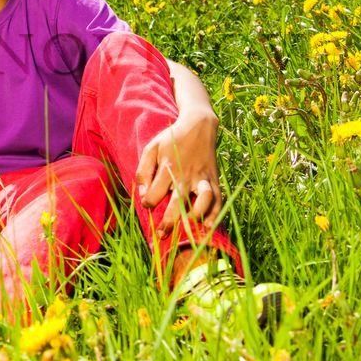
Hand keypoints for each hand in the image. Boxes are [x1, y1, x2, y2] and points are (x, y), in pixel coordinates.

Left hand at [135, 110, 222, 234]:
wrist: (198, 126)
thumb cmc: (171, 140)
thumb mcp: (151, 149)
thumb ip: (143, 170)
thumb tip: (141, 193)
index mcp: (168, 167)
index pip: (155, 193)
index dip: (149, 202)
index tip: (148, 204)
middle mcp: (186, 175)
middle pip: (178, 202)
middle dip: (169, 221)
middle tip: (161, 234)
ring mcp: (203, 178)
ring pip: (203, 200)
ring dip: (196, 216)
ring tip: (189, 229)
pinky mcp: (215, 180)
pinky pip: (218, 199)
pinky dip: (215, 213)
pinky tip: (208, 225)